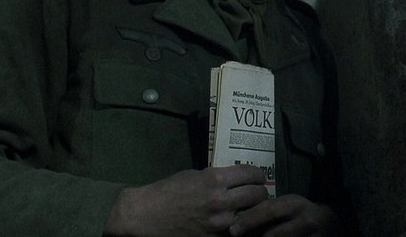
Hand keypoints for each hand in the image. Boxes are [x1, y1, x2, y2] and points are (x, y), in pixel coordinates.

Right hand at [104, 165, 268, 235]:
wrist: (145, 216)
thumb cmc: (168, 192)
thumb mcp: (195, 175)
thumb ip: (218, 177)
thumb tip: (238, 180)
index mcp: (215, 179)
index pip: (252, 174)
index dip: (259, 175)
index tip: (258, 178)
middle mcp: (220, 200)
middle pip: (258, 196)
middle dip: (260, 193)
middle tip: (258, 194)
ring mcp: (218, 223)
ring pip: (252, 216)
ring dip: (253, 212)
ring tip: (251, 210)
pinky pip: (237, 232)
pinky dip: (240, 227)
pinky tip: (238, 223)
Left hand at [229, 194, 336, 236]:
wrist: (330, 222)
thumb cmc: (301, 212)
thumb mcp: (287, 205)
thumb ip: (268, 210)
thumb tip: (238, 221)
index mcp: (295, 204)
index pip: (270, 210)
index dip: (250, 219)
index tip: (233, 230)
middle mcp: (305, 221)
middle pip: (273, 234)